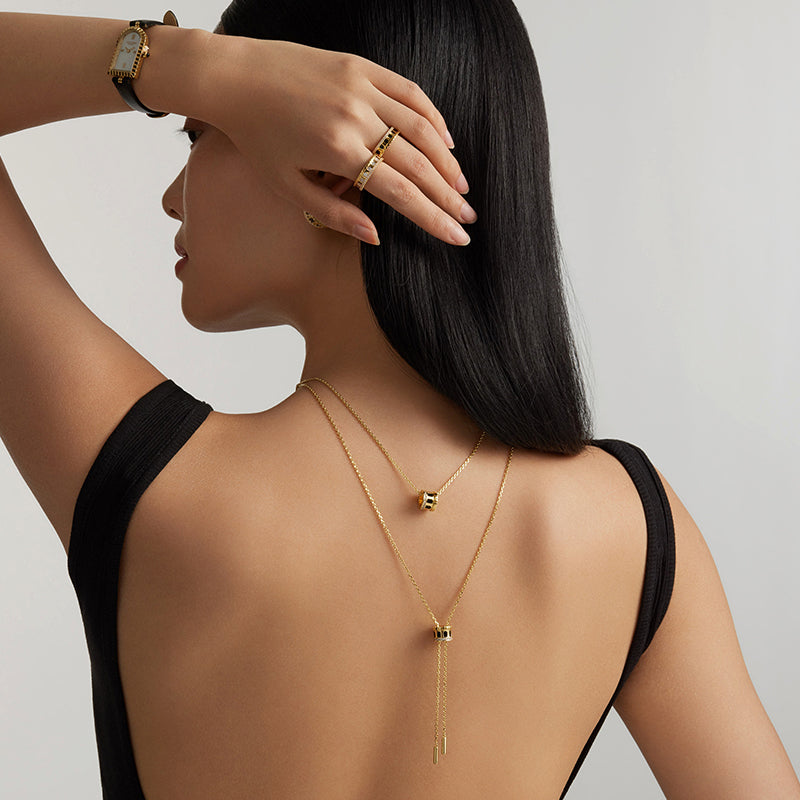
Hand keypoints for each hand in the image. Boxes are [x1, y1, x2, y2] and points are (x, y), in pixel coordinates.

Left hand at [201, 36, 473, 245]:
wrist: (232, 78)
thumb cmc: (255, 138)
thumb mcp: (286, 187)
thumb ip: (333, 213)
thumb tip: (376, 236)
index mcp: (338, 152)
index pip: (402, 193)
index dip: (433, 218)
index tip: (457, 236)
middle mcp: (356, 118)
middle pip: (419, 164)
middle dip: (449, 196)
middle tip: (468, 218)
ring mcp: (361, 87)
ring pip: (422, 127)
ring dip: (447, 161)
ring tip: (462, 187)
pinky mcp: (360, 66)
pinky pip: (410, 92)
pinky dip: (433, 117)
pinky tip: (446, 141)